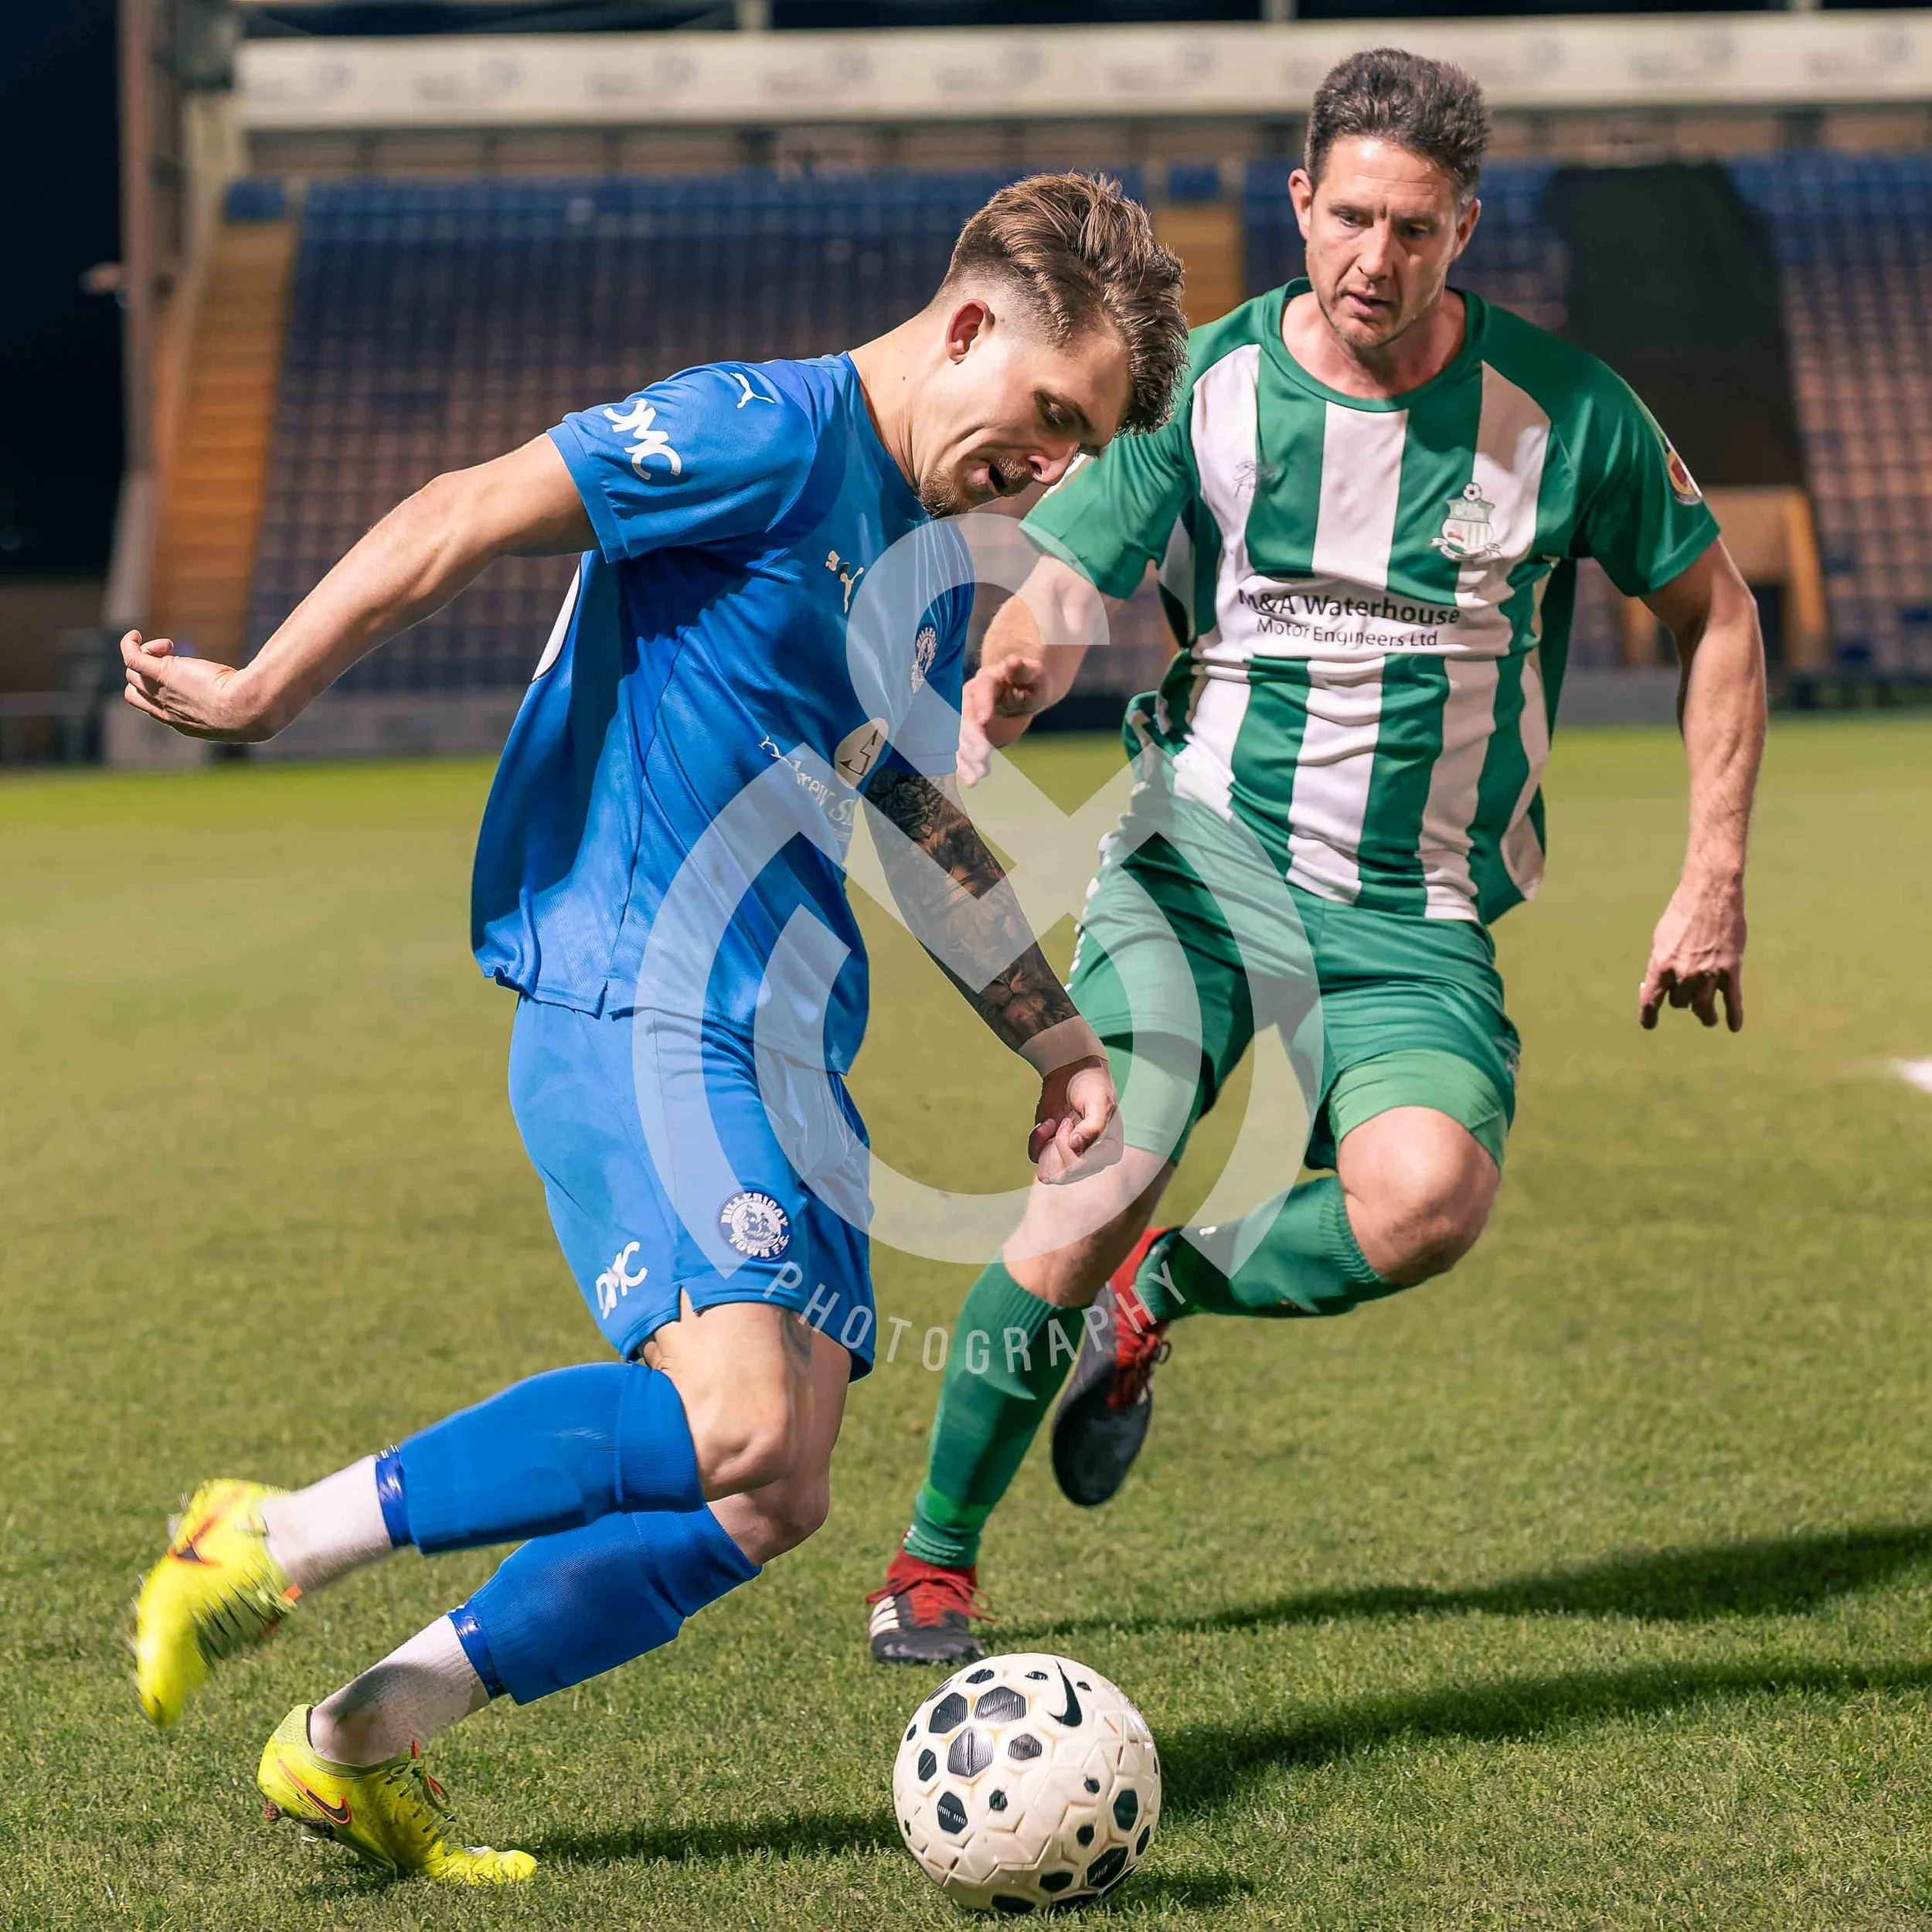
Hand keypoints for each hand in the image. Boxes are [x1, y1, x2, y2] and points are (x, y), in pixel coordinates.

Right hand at [120, 633, 273, 741]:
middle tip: (171, 659)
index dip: (158, 691)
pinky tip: (135, 634)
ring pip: (132, 673)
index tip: (181, 677)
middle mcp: (166, 711)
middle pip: (136, 692)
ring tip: (168, 646)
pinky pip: (131, 657)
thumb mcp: (240, 710)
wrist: (249, 711)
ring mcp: (161, 692)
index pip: (154, 709)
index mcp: (181, 724)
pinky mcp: (163, 674)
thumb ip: (237, 704)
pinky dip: (128, 644)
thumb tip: (259, 695)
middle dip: (145, 675)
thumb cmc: (253, 711)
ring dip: (146, 656)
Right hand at [957, 657, 1049, 787]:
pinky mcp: (968, 733)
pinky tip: (971, 780)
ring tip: (975, 777)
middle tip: (981, 755)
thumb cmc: (1030, 681)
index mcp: (988, 678)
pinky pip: (962, 749)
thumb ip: (1023, 670)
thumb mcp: (1033, 674)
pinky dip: (965, 765)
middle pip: (965, 716)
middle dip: (971, 737)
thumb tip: (1013, 661)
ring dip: (965, 757)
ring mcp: (966, 716)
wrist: (1021, 689)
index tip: (984, 720)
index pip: (983, 688)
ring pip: (959, 737)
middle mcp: (971, 697)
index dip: (982, 703)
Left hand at [1027, 1054, 1122, 1183]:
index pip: (1081, 1166)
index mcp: (1109, 1152)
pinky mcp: (1052, 1153)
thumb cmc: (1091, 1084)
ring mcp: (1071, 1159)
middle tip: (1065, 1120)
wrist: (1072, 1071)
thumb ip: (1094, 1125)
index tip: (1069, 1121)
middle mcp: (1092, 1162)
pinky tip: (1048, 1123)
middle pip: (1063, 1173)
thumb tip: (1076, 1146)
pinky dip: (1036, 1141)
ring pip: (1048, 1173)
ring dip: (1045, 1144)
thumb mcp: (1098, 1100)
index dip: (1067, 1145)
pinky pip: (1036, 1159)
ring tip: (1055, 1122)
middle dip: (1057, 1143)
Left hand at [1639, 872, 1745, 1030]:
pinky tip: (1734, 1026)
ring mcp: (1709, 974)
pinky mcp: (1731, 970)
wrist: (1710, 894)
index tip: (1649, 1024)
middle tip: (1686, 995)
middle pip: (1680, 1003)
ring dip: (1705, 1016)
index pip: (1651, 999)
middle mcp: (1683, 973)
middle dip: (1682, 1000)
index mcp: (1661, 964)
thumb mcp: (1661, 938)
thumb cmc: (1681, 913)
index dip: (1648, 1015)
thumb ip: (1660, 963)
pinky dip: (1733, 1015)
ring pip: (1703, 1008)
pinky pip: (1733, 1000)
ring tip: (1707, 1018)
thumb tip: (1655, 984)